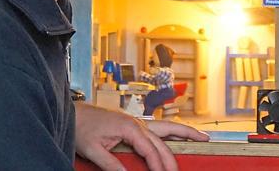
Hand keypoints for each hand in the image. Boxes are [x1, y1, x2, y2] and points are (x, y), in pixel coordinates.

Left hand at [74, 103, 208, 170]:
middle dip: (175, 157)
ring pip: (168, 128)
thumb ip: (111, 165)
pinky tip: (179, 136)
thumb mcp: (94, 150)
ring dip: (185, 133)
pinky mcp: (136, 124)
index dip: (159, 166)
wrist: (75, 113)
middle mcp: (139, 123)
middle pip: (164, 140)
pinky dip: (174, 131)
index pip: (151, 150)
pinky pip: (160, 128)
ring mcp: (139, 122)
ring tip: (203, 138)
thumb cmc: (83, 129)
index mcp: (131, 128)